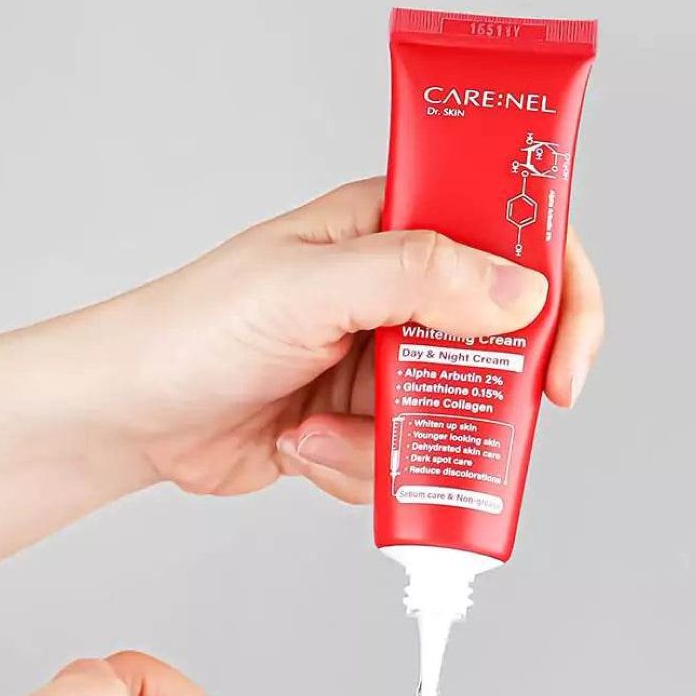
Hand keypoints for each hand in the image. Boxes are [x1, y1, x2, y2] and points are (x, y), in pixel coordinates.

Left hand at [0, 178, 603, 629]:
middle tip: (426, 420)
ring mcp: (383, 362)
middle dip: (472, 399)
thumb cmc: (195, 329)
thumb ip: (416, 276)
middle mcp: (399, 291)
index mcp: (393, 227)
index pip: (512, 232)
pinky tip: (299, 445)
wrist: (132, 416)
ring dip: (389, 444)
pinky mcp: (364, 422)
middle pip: (499, 342)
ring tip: (313, 430)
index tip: (563, 359)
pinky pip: (407, 460)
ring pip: (455, 417)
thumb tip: (521, 288)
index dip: (557, 290)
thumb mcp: (308, 287)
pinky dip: (356, 469)